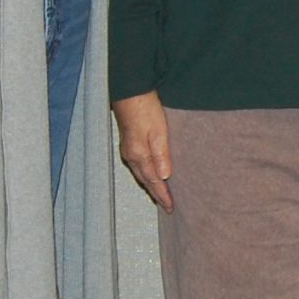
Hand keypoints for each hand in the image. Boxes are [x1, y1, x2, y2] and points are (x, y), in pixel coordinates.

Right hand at [112, 91, 174, 209]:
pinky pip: (138, 165)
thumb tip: (165, 177)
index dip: (162, 195)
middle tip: (166, 206)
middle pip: (145, 180)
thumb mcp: (158, 130)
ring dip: (150, 184)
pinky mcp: (129, 141)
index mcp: (139, 155)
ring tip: (160, 194)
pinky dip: (146, 173)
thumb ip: (161, 154)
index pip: (153, 181)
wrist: (130, 90)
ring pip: (141, 173)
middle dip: (156, 194)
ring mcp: (128, 149)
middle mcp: (131, 155)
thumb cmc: (145, 109)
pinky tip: (151, 173)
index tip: (170, 208)